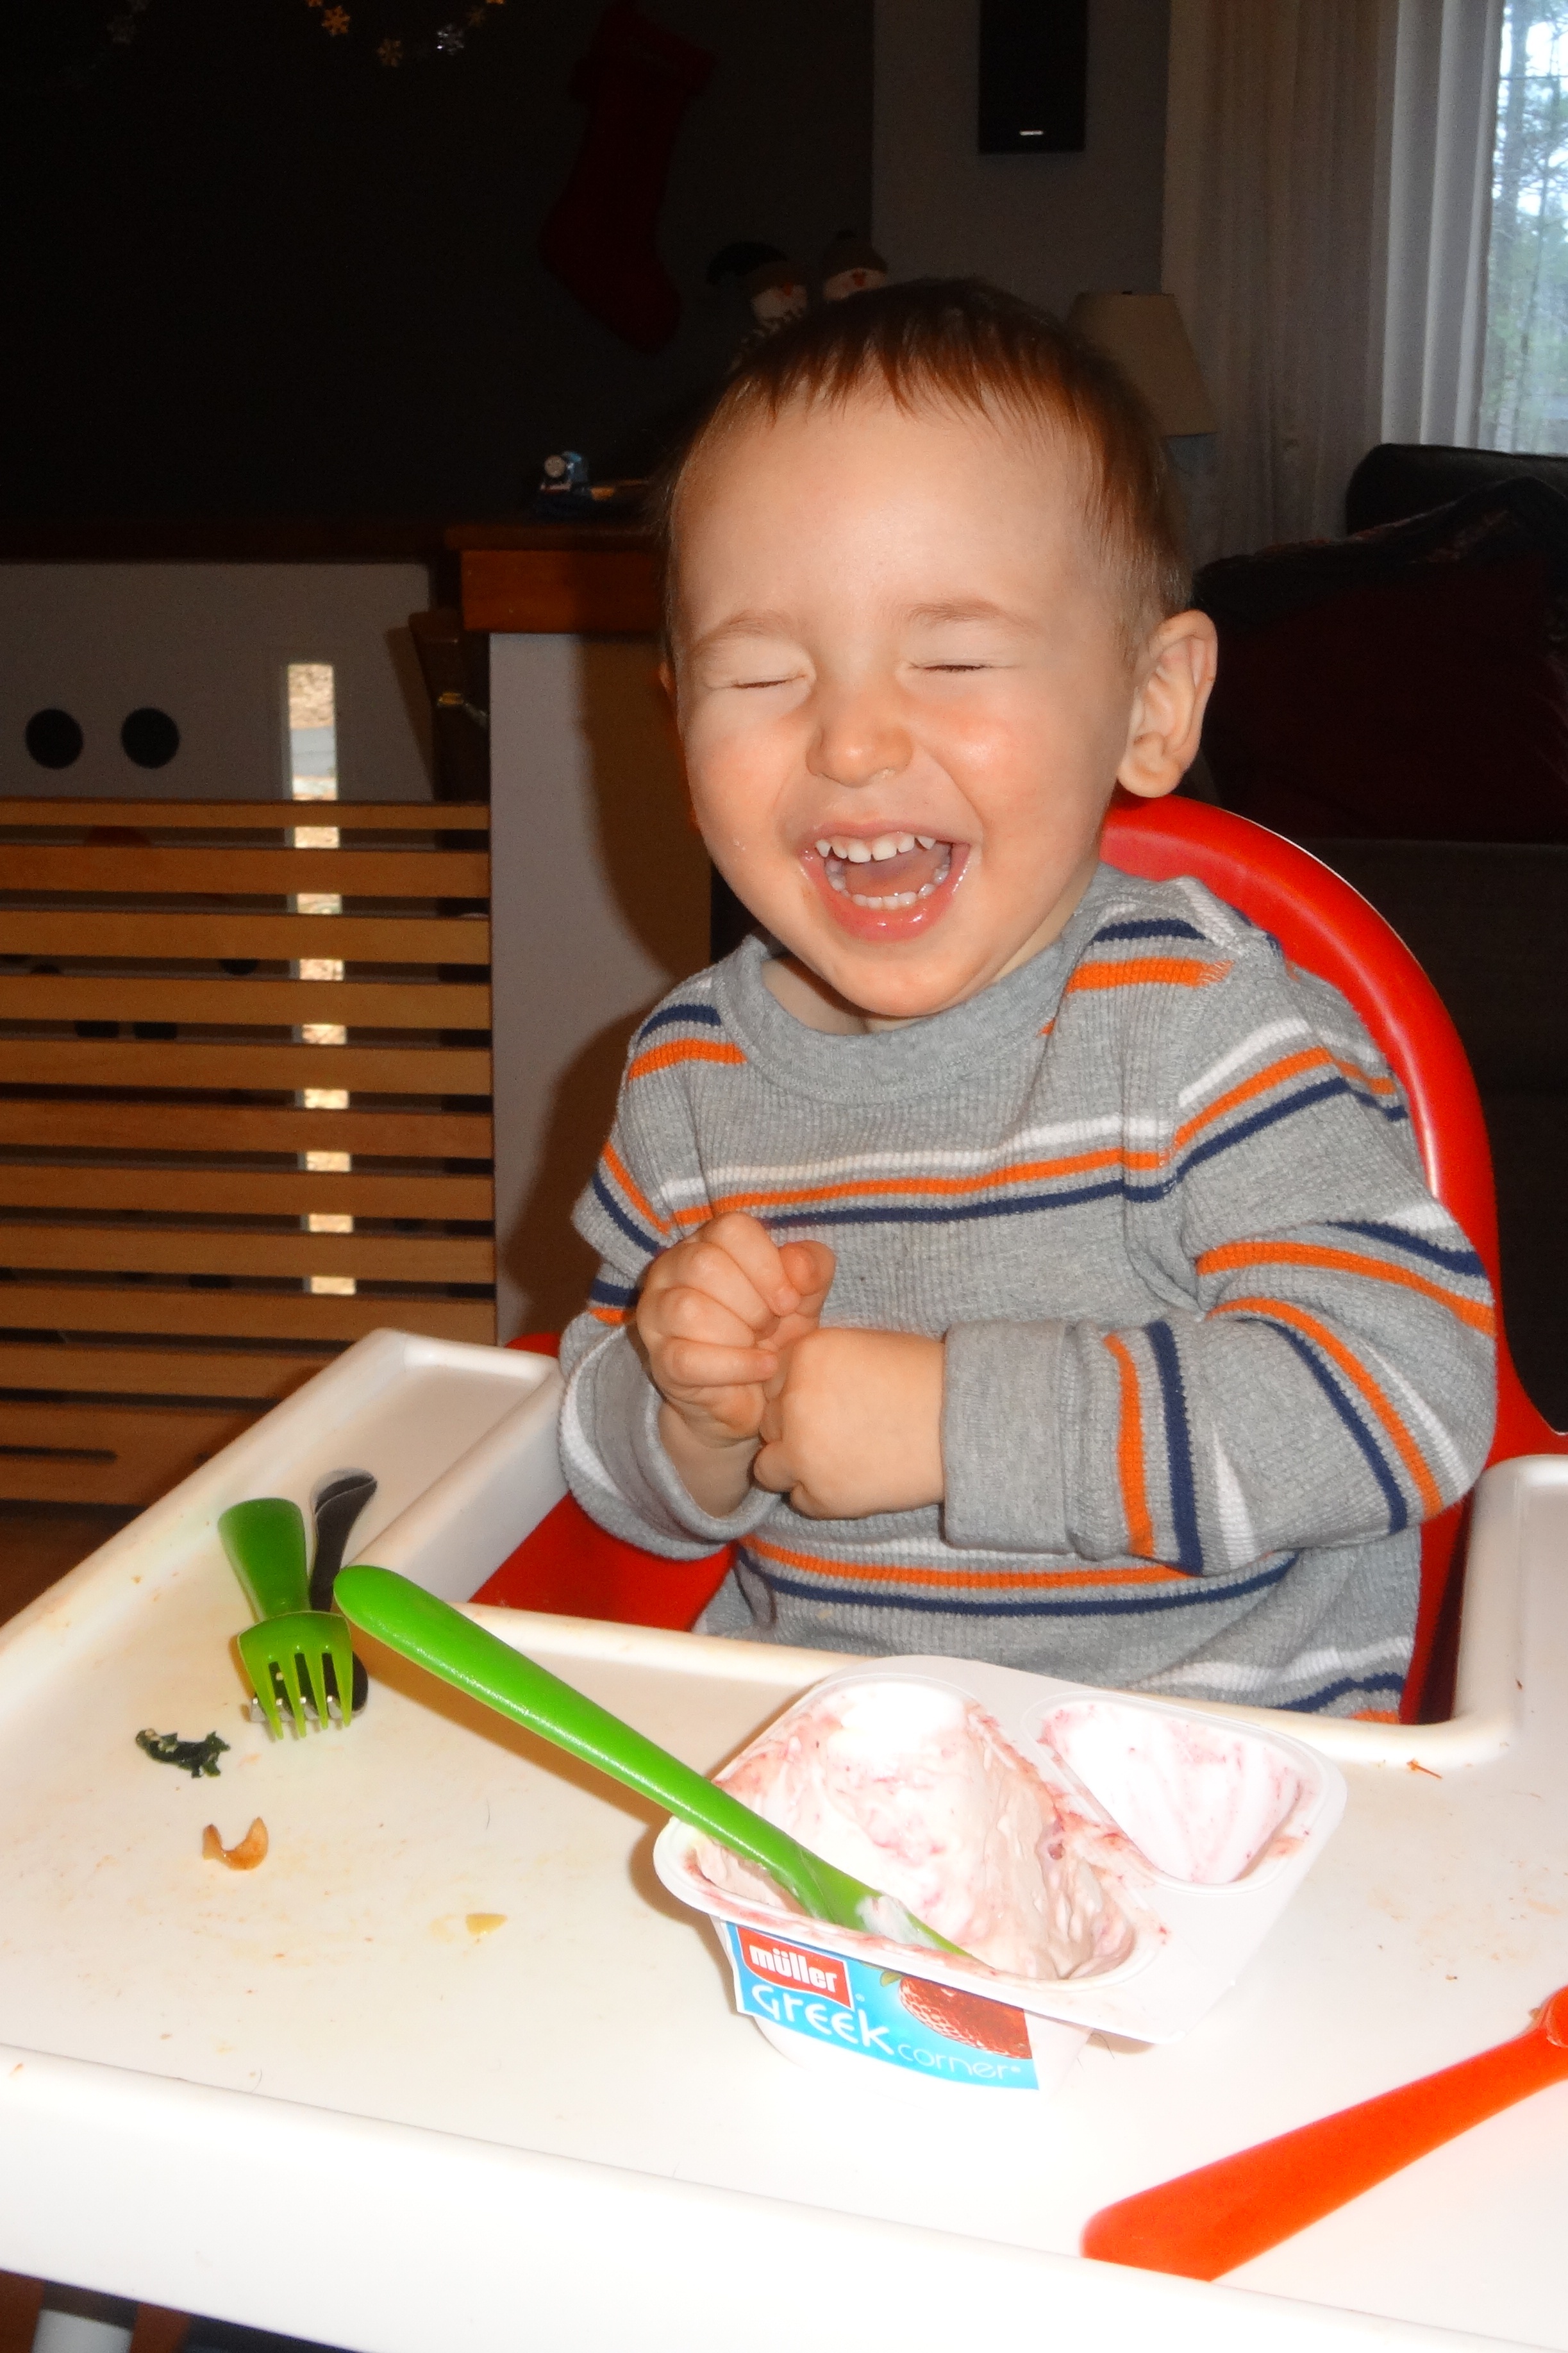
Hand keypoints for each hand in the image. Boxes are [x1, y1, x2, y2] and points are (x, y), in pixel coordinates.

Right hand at [634, 1213, 833, 1512]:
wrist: (754, 1395)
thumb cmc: (773, 1332)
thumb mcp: (804, 1296)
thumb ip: (811, 1268)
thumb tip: (796, 1263)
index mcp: (706, 1243)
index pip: (730, 1229)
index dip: (767, 1264)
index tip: (789, 1300)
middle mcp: (670, 1270)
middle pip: (705, 1265)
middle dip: (753, 1302)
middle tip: (771, 1326)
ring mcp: (657, 1315)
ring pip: (690, 1310)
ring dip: (740, 1332)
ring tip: (761, 1346)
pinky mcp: (661, 1360)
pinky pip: (689, 1358)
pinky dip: (736, 1364)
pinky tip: (763, 1368)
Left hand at [753, 1327, 944, 1518]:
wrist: (965, 1425)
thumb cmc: (924, 1379)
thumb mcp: (864, 1347)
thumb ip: (819, 1364)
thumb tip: (788, 1385)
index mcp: (805, 1355)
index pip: (771, 1382)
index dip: (795, 1394)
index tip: (827, 1403)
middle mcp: (794, 1401)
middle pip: (768, 1422)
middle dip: (793, 1430)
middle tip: (838, 1432)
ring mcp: (803, 1451)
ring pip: (769, 1466)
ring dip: (796, 1466)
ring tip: (840, 1460)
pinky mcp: (821, 1494)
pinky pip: (801, 1500)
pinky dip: (822, 1496)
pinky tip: (857, 1478)